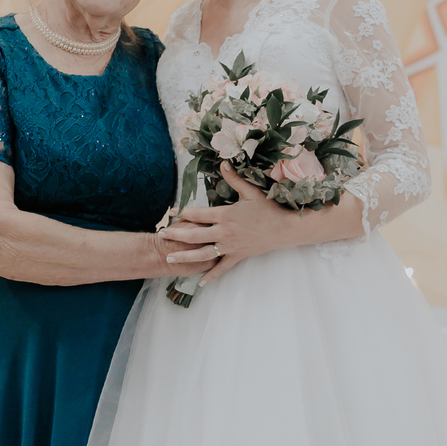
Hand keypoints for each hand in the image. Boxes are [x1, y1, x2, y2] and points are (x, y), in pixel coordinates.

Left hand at [158, 165, 296, 286]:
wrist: (285, 229)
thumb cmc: (269, 209)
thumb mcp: (251, 192)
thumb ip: (234, 179)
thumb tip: (223, 163)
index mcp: (225, 215)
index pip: (198, 214)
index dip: (182, 212)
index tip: (170, 212)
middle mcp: (224, 232)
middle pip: (194, 235)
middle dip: (176, 235)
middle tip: (160, 236)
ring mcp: (230, 247)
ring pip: (203, 254)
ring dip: (185, 257)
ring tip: (170, 259)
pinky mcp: (238, 256)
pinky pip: (222, 268)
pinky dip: (211, 275)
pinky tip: (200, 282)